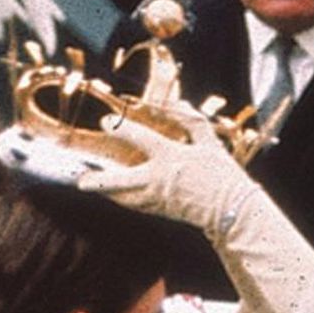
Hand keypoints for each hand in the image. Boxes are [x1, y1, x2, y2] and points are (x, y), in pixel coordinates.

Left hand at [77, 103, 255, 235]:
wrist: (232, 211)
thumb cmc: (223, 174)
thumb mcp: (210, 142)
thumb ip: (192, 120)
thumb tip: (177, 102)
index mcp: (172, 157)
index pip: (141, 138)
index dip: (121, 128)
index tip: (106, 121)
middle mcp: (160, 179)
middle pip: (120, 181)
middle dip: (98, 181)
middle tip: (81, 181)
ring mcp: (158, 198)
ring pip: (123, 197)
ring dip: (106, 191)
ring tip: (91, 185)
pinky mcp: (161, 211)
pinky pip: (134, 204)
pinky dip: (122, 199)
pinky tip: (115, 195)